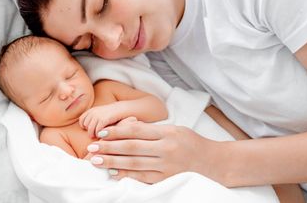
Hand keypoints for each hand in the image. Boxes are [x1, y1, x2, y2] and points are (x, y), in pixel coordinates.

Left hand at [79, 104, 123, 137]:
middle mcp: (93, 112)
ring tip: (99, 136)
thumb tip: (87, 128)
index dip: (85, 127)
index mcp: (92, 110)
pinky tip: (104, 135)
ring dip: (94, 134)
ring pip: (90, 129)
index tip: (92, 130)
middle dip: (90, 131)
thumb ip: (94, 119)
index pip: (82, 120)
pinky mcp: (104, 119)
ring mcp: (98, 115)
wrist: (124, 109)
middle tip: (96, 134)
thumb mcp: (101, 114)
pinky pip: (97, 130)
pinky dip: (99, 134)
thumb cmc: (113, 115)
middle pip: (85, 126)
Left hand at [85, 121, 224, 183]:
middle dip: (109, 147)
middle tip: (91, 147)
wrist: (215, 163)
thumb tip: (127, 126)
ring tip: (96, 160)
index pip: (136, 130)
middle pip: (131, 147)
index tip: (101, 132)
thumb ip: (152, 130)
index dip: (116, 131)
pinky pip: (143, 178)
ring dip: (112, 161)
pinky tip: (114, 172)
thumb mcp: (175, 129)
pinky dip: (127, 175)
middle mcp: (166, 149)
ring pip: (134, 163)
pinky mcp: (167, 179)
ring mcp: (167, 166)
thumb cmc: (192, 143)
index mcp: (167, 133)